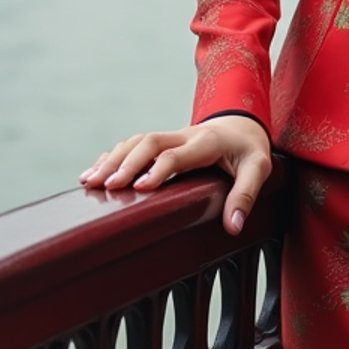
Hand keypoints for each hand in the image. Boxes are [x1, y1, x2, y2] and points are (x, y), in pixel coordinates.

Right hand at [78, 116, 272, 237]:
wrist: (243, 121)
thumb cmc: (249, 149)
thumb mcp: (259, 168)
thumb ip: (246, 194)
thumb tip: (233, 226)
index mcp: (207, 142)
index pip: (177, 154)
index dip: (158, 169)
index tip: (139, 187)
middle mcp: (184, 135)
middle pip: (149, 141)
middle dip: (126, 163)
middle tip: (105, 187)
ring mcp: (171, 137)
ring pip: (136, 141)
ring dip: (112, 159)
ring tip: (89, 182)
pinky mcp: (162, 142)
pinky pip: (133, 144)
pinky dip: (111, 156)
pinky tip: (93, 172)